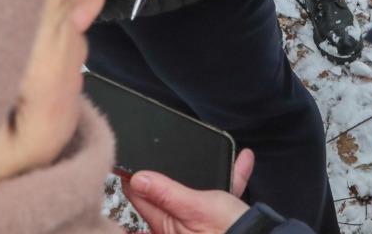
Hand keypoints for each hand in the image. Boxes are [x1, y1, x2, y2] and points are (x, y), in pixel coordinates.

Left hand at [123, 149, 254, 233]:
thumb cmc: (228, 231)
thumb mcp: (195, 207)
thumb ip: (166, 193)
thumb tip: (138, 179)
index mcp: (165, 223)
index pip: (139, 194)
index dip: (133, 173)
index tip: (129, 155)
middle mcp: (176, 225)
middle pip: (166, 190)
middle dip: (170, 168)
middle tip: (165, 146)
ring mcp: (196, 223)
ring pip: (195, 188)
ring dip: (204, 169)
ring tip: (212, 149)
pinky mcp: (216, 220)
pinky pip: (218, 194)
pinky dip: (228, 178)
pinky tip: (241, 162)